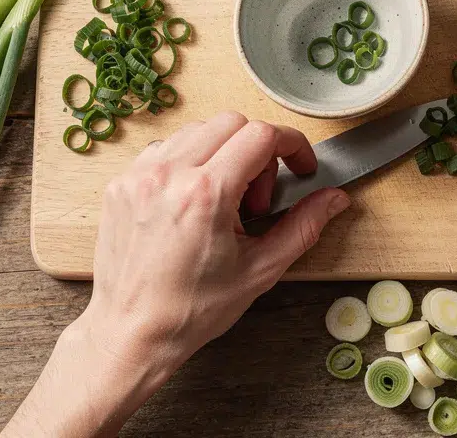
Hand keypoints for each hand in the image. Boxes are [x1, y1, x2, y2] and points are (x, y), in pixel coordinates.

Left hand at [80, 110, 350, 376]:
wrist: (133, 333)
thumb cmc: (191, 309)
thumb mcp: (260, 270)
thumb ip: (303, 226)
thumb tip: (333, 199)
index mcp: (206, 193)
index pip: (261, 135)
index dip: (291, 145)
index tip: (300, 166)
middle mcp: (169, 174)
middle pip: (232, 123)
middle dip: (258, 152)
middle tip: (258, 199)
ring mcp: (140, 175)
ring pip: (199, 131)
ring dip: (224, 154)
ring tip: (226, 204)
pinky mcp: (122, 182)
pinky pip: (167, 149)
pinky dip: (191, 163)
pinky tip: (197, 201)